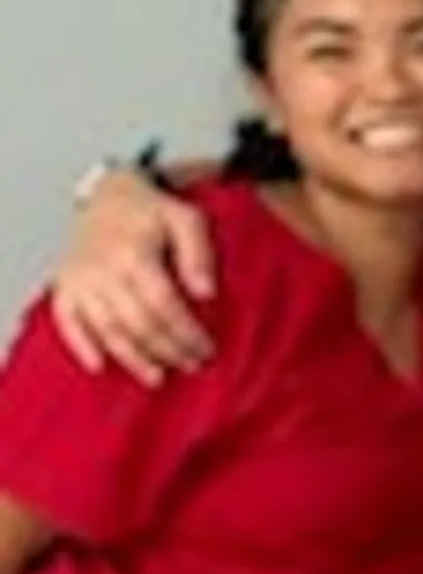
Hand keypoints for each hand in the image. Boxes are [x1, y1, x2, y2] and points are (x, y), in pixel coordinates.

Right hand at [52, 167, 215, 383]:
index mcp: (134, 253)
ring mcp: (80, 280)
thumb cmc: (152, 211)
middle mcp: (102, 270)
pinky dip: (82, 347)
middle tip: (192, 365)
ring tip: (158, 378)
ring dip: (133, 359)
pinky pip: (67, 323)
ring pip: (106, 330)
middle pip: (138, 323)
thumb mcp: (187, 218)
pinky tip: (101, 367)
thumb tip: (206, 294)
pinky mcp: (64, 287)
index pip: (164, 305)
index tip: (207, 349)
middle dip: (168, 350)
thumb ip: (199, 254)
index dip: (186, 332)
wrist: (108, 196)